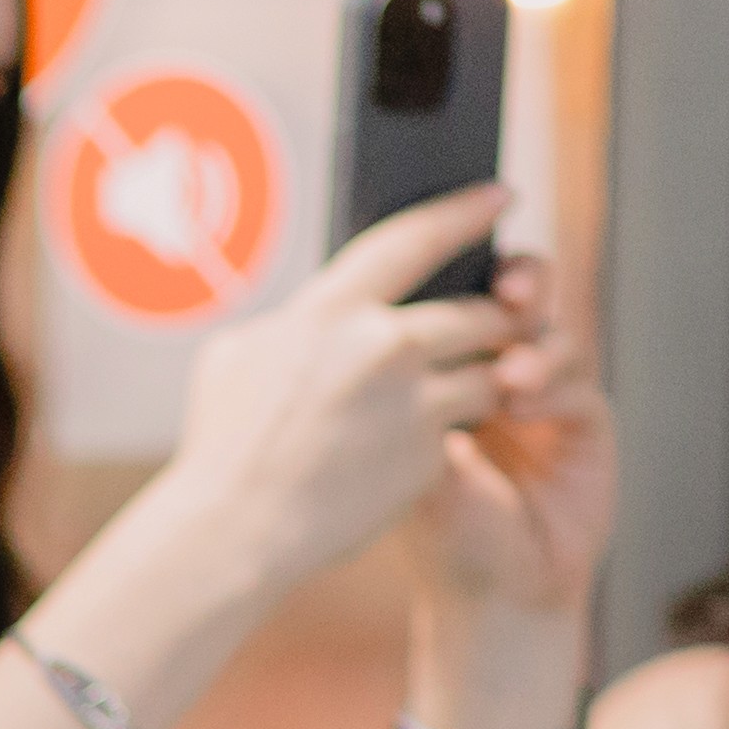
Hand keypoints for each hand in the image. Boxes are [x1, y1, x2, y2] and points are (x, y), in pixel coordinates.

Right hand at [148, 185, 534, 606]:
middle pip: (478, 310)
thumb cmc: (224, 447)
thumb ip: (293, 323)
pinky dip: (459, 428)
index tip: (502, 197)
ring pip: (491, 368)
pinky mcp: (431, 453)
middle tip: (505, 321)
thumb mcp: (237, 357)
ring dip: (489, 375)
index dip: (467, 212)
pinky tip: (429, 441)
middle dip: (499, 317)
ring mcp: (413, 401)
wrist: (236, 532)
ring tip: (474, 386)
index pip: (418, 238)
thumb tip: (313, 312)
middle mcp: (383, 345)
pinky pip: (469, 425)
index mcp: (331, 310)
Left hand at [401, 258, 611, 639]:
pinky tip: (523, 402)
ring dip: (535, 346)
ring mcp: (549, 398)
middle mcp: (503, 374)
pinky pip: (580, 388)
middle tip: (509, 289)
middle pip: (521, 298)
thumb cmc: (439, 536)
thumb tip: (384, 332)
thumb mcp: (408, 461)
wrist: (492, 600)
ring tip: (509, 374)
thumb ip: (407, 401)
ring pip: (555, 336)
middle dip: (520, 281)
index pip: (466, 300)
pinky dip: (554, 388)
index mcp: (454, 370)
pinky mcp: (587, 428)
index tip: (453, 260)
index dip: (467, 274)